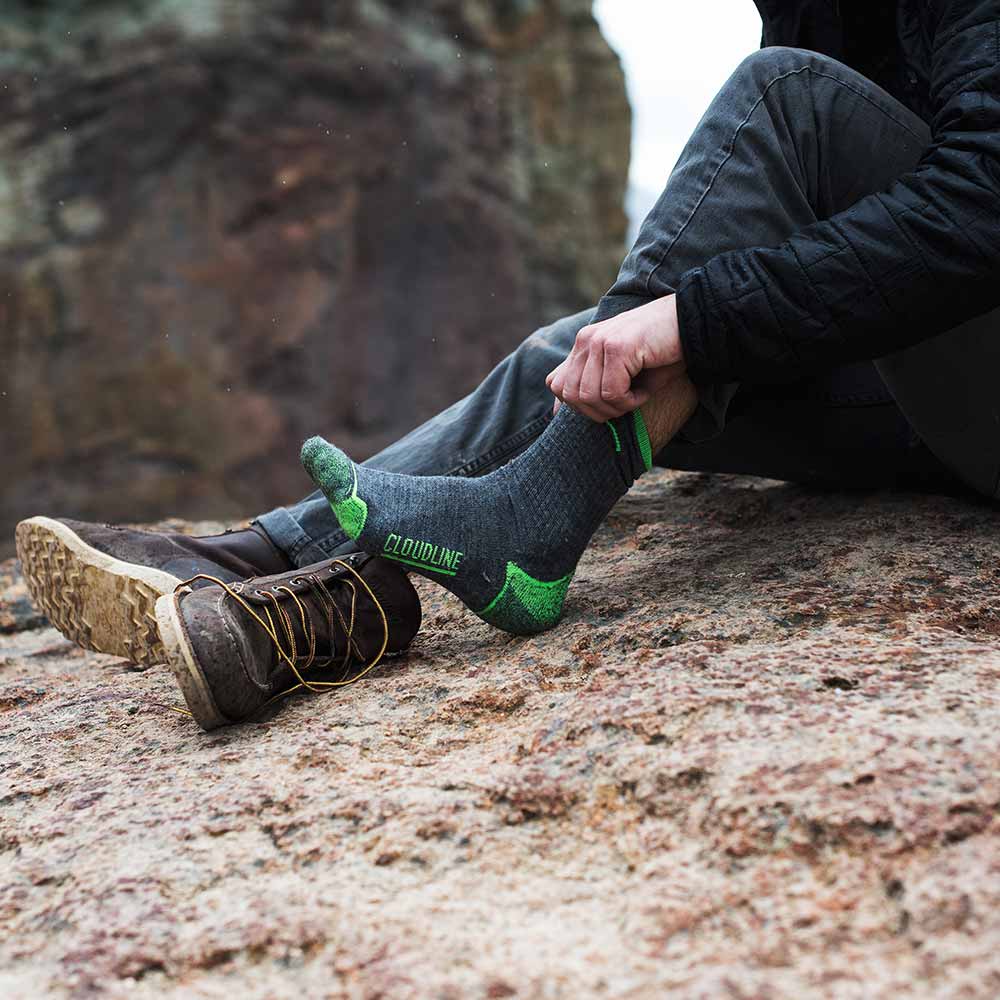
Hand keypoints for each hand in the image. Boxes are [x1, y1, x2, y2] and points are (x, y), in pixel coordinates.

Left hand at [545, 295, 684, 421]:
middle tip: (625, 405)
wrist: (693, 323)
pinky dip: (630, 401)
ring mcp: (599, 341)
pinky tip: (645, 392)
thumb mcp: (622, 372)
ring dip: (616, 407)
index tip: (606, 406)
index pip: (556, 384)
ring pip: (589, 396)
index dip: (576, 406)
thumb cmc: (662, 353)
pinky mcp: (617, 348)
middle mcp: (586, 339)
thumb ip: (592, 386)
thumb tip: (557, 414)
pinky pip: (611, 392)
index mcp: (584, 344)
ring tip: (637, 396)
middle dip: (598, 411)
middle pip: (571, 396)